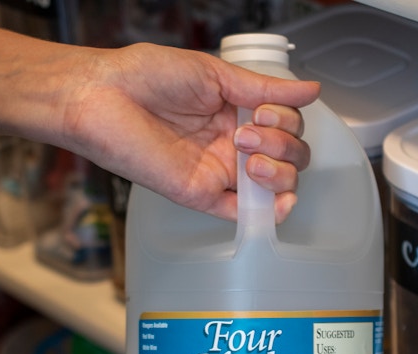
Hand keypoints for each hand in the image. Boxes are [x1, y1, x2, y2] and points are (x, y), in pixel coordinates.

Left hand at [59, 43, 320, 221]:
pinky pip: (245, 215)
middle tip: (247, 130)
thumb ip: (264, 89)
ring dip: (280, 171)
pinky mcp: (203, 195)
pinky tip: (277, 199)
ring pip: (276, 187)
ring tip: (249, 154)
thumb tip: (312, 91)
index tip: (262, 108)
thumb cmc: (148, 77)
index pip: (288, 126)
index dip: (287, 120)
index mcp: (237, 114)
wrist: (105, 96)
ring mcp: (220, 173)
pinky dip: (269, 213)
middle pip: (290, 157)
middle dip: (285, 143)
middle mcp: (233, 145)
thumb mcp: (215, 74)